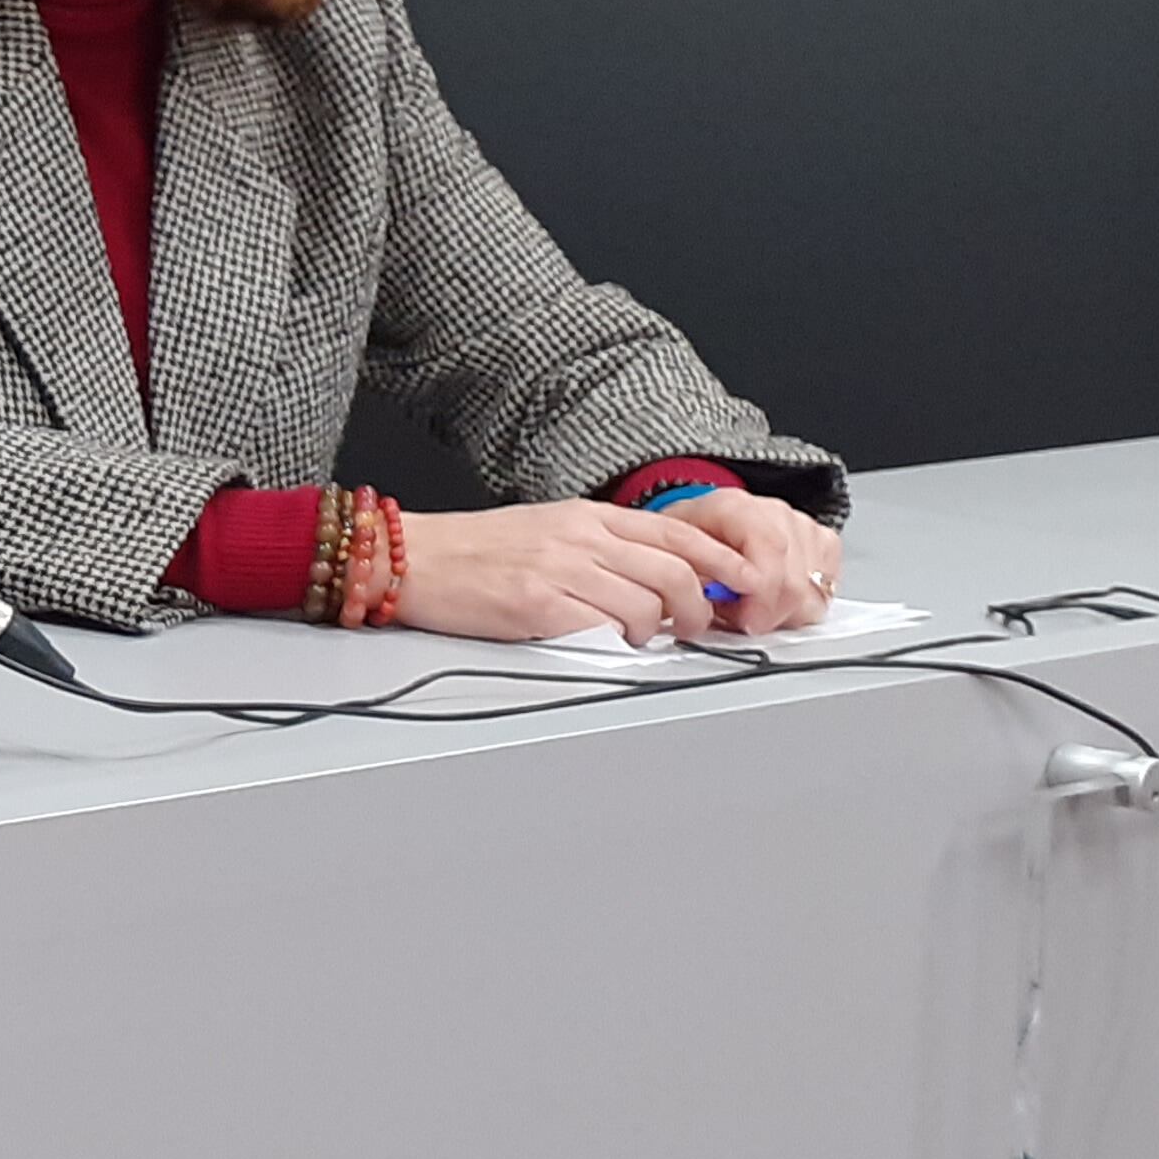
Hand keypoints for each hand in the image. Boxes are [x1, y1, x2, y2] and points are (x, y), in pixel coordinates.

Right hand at [389, 499, 754, 647]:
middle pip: (676, 569)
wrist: (413, 558)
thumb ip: (604, 547)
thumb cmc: (476, 551)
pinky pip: (603, 627)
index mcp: (588, 516)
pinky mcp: (537, 604)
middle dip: (700, 607)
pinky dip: (618, 642)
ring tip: (641, 639)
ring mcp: (560, 569)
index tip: (744, 582)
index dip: (723, 560)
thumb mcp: (549, 530)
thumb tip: (661, 577)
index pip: (679, 531)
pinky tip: (605, 642)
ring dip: (658, 631)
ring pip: (648, 603)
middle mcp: (581, 536)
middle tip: (696, 627)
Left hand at [655, 488, 842, 634]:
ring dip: (786, 611)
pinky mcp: (822, 542)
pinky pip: (829, 584)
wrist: (702, 530)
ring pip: (815, 587)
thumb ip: (696, 579)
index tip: (747, 620)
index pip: (770, 547)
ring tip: (754, 606)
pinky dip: (805, 602)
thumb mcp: (675, 558)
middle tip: (745, 621)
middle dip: (771, 612)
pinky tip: (777, 598)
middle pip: (795, 575)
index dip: (763, 592)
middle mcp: (773, 512)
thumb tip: (714, 600)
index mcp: (734, 507)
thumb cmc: (689, 544)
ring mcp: (801, 526)